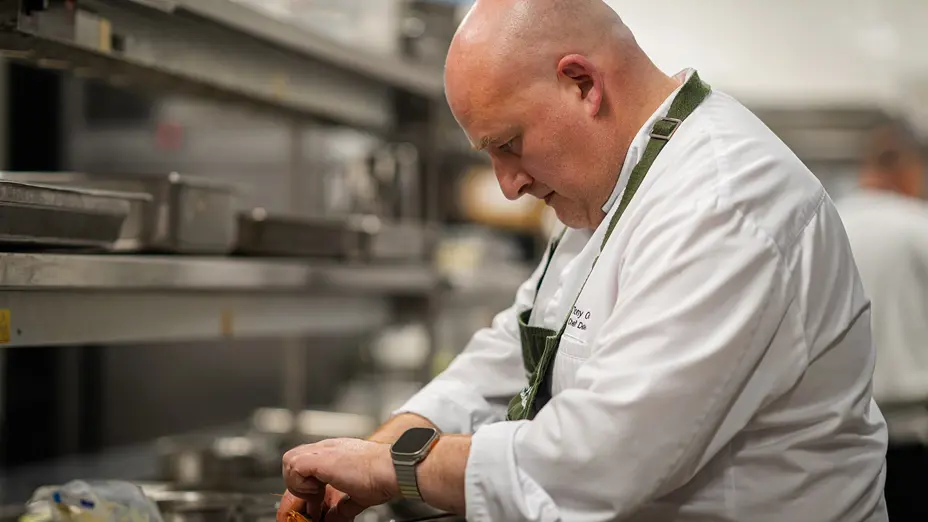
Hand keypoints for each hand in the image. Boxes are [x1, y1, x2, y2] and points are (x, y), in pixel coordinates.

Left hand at [281, 438, 397, 521]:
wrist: (392, 469)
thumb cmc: (383, 477)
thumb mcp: (357, 496)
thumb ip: (342, 507)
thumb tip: (334, 518)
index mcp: (335, 455)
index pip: (305, 463)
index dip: (305, 484)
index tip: (316, 502)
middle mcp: (327, 450)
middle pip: (292, 460)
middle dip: (296, 484)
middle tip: (312, 500)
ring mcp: (323, 452)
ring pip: (289, 460)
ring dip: (297, 483)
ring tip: (315, 495)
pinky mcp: (321, 459)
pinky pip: (294, 466)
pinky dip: (300, 483)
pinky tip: (317, 491)